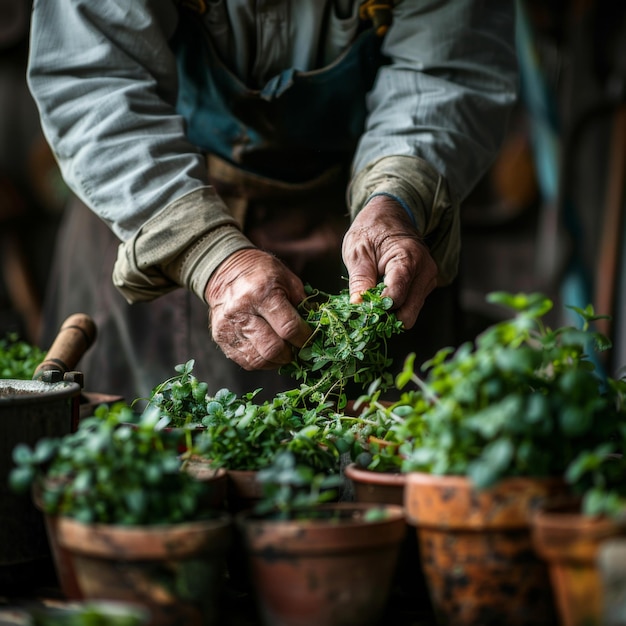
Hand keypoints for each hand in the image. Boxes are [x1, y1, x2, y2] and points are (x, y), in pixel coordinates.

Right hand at [205, 249, 311, 369]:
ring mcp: (228, 326)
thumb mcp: (287, 278)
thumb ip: (302, 303)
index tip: (308, 339)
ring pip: (258, 359)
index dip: (303, 338)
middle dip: (290, 354)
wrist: (225, 269)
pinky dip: (261, 361)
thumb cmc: (261, 272)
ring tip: (284, 352)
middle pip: (272, 348)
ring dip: (276, 361)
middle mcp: (242, 311)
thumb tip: (316, 326)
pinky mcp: (221, 337)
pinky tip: (268, 352)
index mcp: (261, 293)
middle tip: (297, 349)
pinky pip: (245, 361)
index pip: (288, 327)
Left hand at [342, 195, 437, 328]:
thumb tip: (358, 305)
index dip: (376, 308)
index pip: (396, 297)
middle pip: (408, 312)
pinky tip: (382, 296)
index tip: (359, 308)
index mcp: (408, 259)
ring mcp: (429, 280)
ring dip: (390, 313)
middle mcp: (425, 271)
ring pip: (410, 312)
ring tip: (372, 299)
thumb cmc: (372, 229)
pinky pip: (411, 306)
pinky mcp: (425, 286)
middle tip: (364, 310)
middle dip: (385, 317)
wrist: (391, 215)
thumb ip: (359, 279)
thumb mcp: (357, 249)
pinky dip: (395, 307)